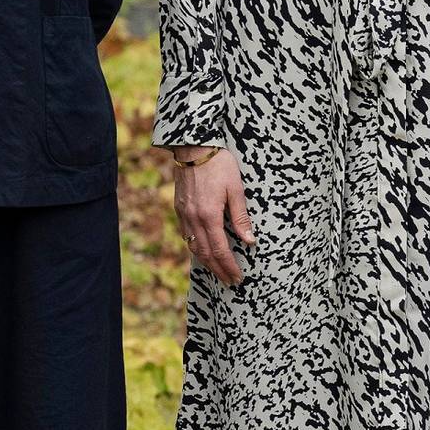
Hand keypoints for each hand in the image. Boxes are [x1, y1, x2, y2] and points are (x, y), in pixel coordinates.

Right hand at [173, 146, 253, 285]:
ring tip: (218, 272)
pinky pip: (187, 235)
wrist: (194, 147)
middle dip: (218, 270)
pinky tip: (203, 250)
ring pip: (194, 246)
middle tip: (230, 282)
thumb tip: (250, 241)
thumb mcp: (236, 189)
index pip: (220, 250)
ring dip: (206, 262)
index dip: (229, 267)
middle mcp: (194, 219)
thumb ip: (241, 217)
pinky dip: (196, 247)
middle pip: (205, 254)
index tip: (238, 278)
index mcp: (209, 216)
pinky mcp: (179, 208)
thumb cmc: (219, 164)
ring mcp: (184, 214)